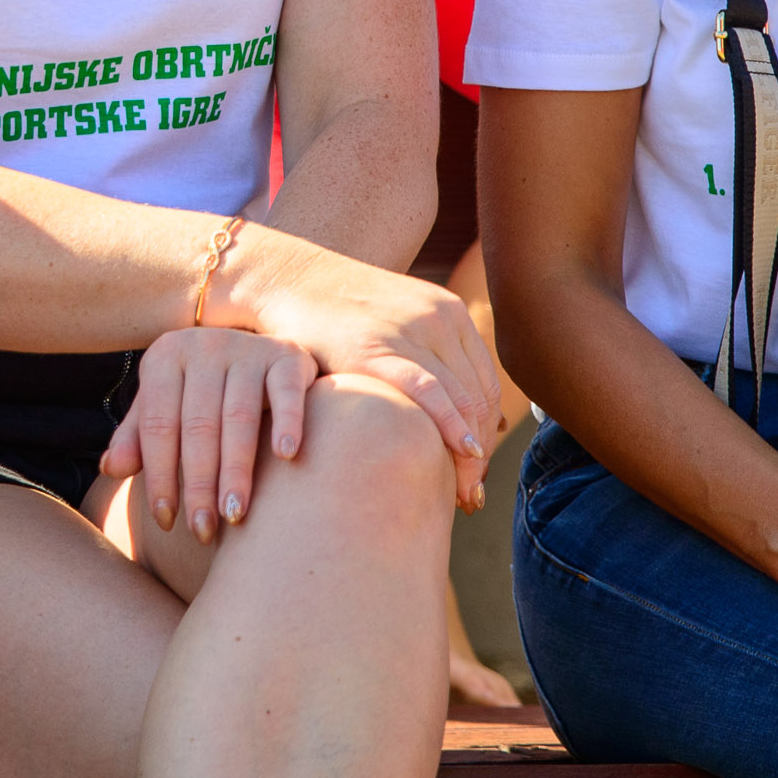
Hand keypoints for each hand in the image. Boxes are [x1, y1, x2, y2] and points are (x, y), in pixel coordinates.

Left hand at [102, 326, 318, 539]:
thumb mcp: (164, 404)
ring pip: (239, 417)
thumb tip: (109, 469)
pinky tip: (286, 456)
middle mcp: (204, 346)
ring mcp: (247, 348)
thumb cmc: (198, 390)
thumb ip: (138, 437)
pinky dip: (287, 422)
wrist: (251, 345)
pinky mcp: (287, 355)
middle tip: (202, 530)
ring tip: (234, 514)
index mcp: (165, 357)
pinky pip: (287, 391)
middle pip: (198, 426)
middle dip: (199, 484)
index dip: (159, 476)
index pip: (158, 425)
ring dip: (237, 470)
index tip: (166, 521)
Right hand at [224, 235, 505, 502]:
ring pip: (463, 400)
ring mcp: (411, 328)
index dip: (487, 432)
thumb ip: (426, 359)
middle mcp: (439, 317)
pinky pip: (428, 392)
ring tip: (461, 493)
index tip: (475, 470)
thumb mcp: (395, 325)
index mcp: (449, 312)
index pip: (484, 384)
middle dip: (479, 453)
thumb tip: (461, 421)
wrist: (290, 280)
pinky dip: (452, 425)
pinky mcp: (377, 346)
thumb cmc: (337, 317)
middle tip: (470, 497)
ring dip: (468, 453)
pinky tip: (465, 453)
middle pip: (478, 398)